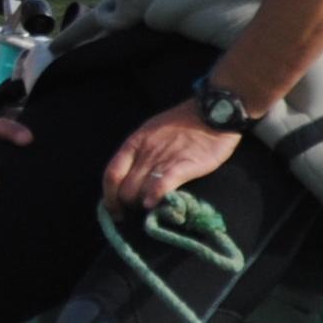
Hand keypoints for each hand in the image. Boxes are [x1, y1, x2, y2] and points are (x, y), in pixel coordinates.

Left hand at [102, 102, 241, 213]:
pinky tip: (156, 205)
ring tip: (152, 210)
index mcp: (135, 143)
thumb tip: (128, 177)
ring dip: (142, 205)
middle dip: (128, 205)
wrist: (213, 111)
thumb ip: (140, 153)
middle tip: (139, 211)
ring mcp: (163, 159)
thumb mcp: (152, 132)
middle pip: (124, 189)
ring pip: (139, 191)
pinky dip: (155, 198)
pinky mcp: (184, 165)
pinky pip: (161, 185)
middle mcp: (145, 152)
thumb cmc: (183, 123)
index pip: (111, 174)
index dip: (109, 197)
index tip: (115, 210)